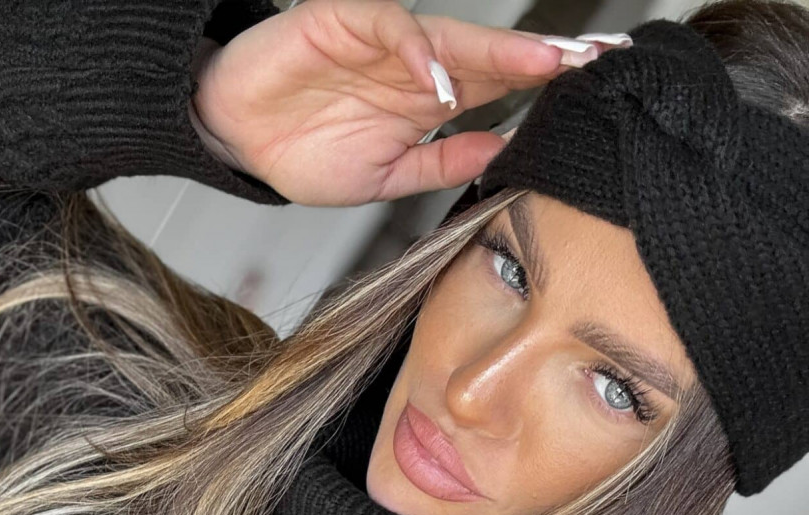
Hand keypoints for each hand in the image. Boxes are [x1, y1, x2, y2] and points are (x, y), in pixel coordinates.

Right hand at [190, 0, 618, 205]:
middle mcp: (415, 64)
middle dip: (544, 57)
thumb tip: (502, 154)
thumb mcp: (385, 177)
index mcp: (427, 98)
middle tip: (595, 61)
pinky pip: (391, 28)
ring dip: (502, 48)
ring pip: (453, 33)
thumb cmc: (302, 152)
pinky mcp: (344, 20)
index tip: (591, 89)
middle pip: (491, 53)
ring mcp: (383, 41)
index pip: (497, 85)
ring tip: (546, 62)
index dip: (541, 84)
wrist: (235, 139)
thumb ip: (441, 164)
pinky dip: (418, 51)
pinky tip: (442, 78)